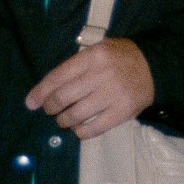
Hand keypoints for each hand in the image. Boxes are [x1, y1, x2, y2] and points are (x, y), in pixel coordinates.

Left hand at [24, 38, 154, 140]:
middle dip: (51, 107)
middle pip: (64, 97)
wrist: (153, 66)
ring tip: (63, 120)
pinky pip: (94, 128)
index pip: (59, 76)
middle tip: (50, 110)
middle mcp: (101, 74)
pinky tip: (78, 129)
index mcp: (92, 56)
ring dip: (64, 121)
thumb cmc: (119, 58)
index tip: (31, 103)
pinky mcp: (123, 111)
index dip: (42, 92)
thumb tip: (48, 89)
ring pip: (77, 114)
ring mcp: (113, 94)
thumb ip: (76, 66)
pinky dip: (81, 132)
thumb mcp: (98, 51)